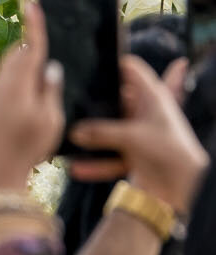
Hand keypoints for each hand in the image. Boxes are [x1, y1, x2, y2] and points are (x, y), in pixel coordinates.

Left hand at [0, 1, 64, 193]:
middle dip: (30, 47)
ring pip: (8, 70)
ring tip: (39, 70)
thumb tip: (51, 67)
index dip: (33, 24)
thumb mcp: (51, 120)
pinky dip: (15, 82)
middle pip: (17, 56)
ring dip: (22, 66)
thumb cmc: (29, 147)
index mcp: (20, 83)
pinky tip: (25, 96)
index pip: (30, 46)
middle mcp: (2, 84)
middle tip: (44, 44)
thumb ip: (51, 90)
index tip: (31, 3)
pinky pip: (3, 85)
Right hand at [71, 54, 208, 209]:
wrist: (181, 190)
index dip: (113, 64)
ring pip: (111, 128)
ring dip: (93, 136)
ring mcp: (140, 133)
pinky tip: (78, 168)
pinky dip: (97, 162)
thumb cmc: (167, 152)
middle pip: (116, 98)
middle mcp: (146, 112)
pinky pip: (112, 155)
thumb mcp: (130, 137)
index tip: (90, 63)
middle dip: (96, 102)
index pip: (131, 69)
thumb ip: (100, 133)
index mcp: (151, 96)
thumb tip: (74, 132)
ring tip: (72, 136)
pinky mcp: (137, 154)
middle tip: (72, 99)